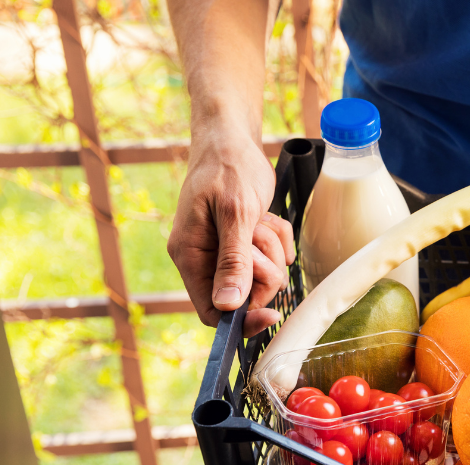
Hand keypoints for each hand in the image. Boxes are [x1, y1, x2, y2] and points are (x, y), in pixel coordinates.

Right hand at [167, 123, 293, 336]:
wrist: (233, 140)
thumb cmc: (227, 168)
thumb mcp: (234, 213)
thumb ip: (232, 260)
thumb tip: (226, 306)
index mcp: (190, 256)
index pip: (211, 312)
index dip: (242, 320)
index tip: (271, 314)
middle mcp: (205, 259)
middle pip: (246, 296)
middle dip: (263, 269)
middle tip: (257, 237)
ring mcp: (226, 251)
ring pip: (265, 276)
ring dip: (272, 248)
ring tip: (259, 220)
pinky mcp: (247, 243)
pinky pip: (276, 257)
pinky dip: (279, 238)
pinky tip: (266, 217)